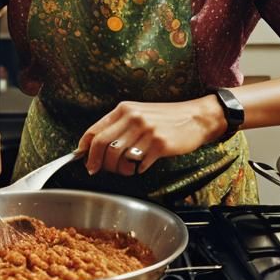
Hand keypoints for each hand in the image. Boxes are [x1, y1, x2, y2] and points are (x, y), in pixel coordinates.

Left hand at [78, 97, 225, 176]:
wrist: (196, 117)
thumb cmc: (166, 118)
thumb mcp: (139, 113)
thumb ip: (119, 126)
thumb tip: (95, 146)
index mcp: (125, 109)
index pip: (95, 130)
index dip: (85, 148)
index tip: (83, 159)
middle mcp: (133, 118)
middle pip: (102, 145)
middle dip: (96, 163)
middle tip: (97, 171)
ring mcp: (146, 131)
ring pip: (118, 157)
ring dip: (119, 169)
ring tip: (127, 169)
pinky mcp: (159, 145)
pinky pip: (139, 165)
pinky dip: (138, 169)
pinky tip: (144, 165)